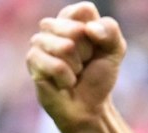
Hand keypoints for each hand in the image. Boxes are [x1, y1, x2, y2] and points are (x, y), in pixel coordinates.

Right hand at [26, 2, 125, 132]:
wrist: (88, 107)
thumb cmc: (98, 77)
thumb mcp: (115, 51)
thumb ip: (110, 31)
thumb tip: (89, 29)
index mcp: (72, 18)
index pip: (84, 10)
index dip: (96, 32)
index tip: (96, 47)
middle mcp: (53, 26)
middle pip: (75, 29)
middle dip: (87, 52)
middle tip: (84, 63)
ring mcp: (39, 42)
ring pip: (65, 47)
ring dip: (77, 66)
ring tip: (74, 73)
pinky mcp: (32, 60)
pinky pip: (57, 66)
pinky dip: (67, 79)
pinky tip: (64, 83)